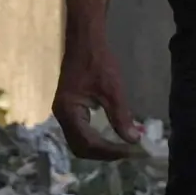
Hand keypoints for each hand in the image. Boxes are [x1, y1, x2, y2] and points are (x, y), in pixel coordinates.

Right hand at [51, 42, 145, 161]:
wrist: (84, 41)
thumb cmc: (98, 62)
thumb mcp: (112, 90)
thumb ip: (121, 117)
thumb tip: (133, 140)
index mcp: (68, 112)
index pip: (89, 143)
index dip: (111, 151)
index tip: (132, 150)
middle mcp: (61, 116)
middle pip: (81, 148)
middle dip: (104, 153)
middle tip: (128, 152)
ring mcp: (63, 113)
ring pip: (80, 142)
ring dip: (100, 148)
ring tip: (122, 147)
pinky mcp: (69, 108)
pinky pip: (81, 132)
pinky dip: (96, 138)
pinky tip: (112, 136)